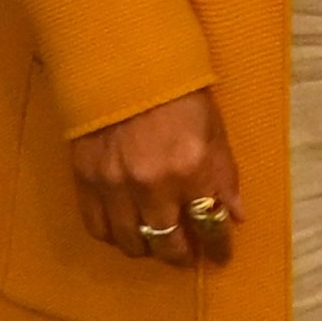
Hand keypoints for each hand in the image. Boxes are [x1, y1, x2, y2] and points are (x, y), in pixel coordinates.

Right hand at [71, 86, 244, 267]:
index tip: (220, 255)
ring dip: (147, 246)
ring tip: (155, 239)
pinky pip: (97, 228)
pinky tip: (125, 228)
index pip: (209, 226)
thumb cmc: (178, 93)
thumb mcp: (214, 129)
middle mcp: (153, 185)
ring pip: (132, 242)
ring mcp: (115, 186)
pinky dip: (113, 235)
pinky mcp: (86, 180)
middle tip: (186, 253)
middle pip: (168, 243)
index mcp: (191, 169)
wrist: (123, 65)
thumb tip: (236, 216)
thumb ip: (224, 176)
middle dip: (181, 255)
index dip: (218, 248)